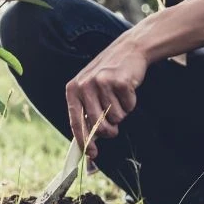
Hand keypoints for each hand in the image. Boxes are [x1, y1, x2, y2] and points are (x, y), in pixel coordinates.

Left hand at [65, 37, 146, 158]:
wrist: (128, 50)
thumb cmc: (107, 75)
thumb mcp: (89, 90)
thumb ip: (86, 113)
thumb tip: (88, 146)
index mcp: (72, 90)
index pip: (76, 122)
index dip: (85, 141)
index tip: (92, 154)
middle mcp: (84, 86)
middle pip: (98, 125)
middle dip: (109, 131)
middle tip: (114, 126)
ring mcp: (101, 83)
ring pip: (116, 117)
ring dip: (121, 113)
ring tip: (118, 97)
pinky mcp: (119, 81)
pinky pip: (128, 106)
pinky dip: (131, 103)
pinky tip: (127, 89)